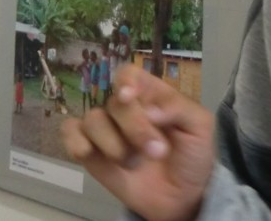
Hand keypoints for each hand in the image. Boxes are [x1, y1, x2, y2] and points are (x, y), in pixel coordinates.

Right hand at [62, 65, 215, 220]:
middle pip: (114, 102)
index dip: (126, 82)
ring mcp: (106, 131)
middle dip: (135, 128)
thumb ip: (179, 108)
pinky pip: (71, 135)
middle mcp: (126, 109)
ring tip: (133, 163)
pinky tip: (89, 154)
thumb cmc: (192, 156)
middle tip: (156, 151)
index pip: (129, 74)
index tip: (128, 97)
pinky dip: (75, 142)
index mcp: (151, 95)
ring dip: (113, 143)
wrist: (181, 197)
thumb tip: (150, 110)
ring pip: (93, 120)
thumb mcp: (200, 126)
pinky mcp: (91, 153)